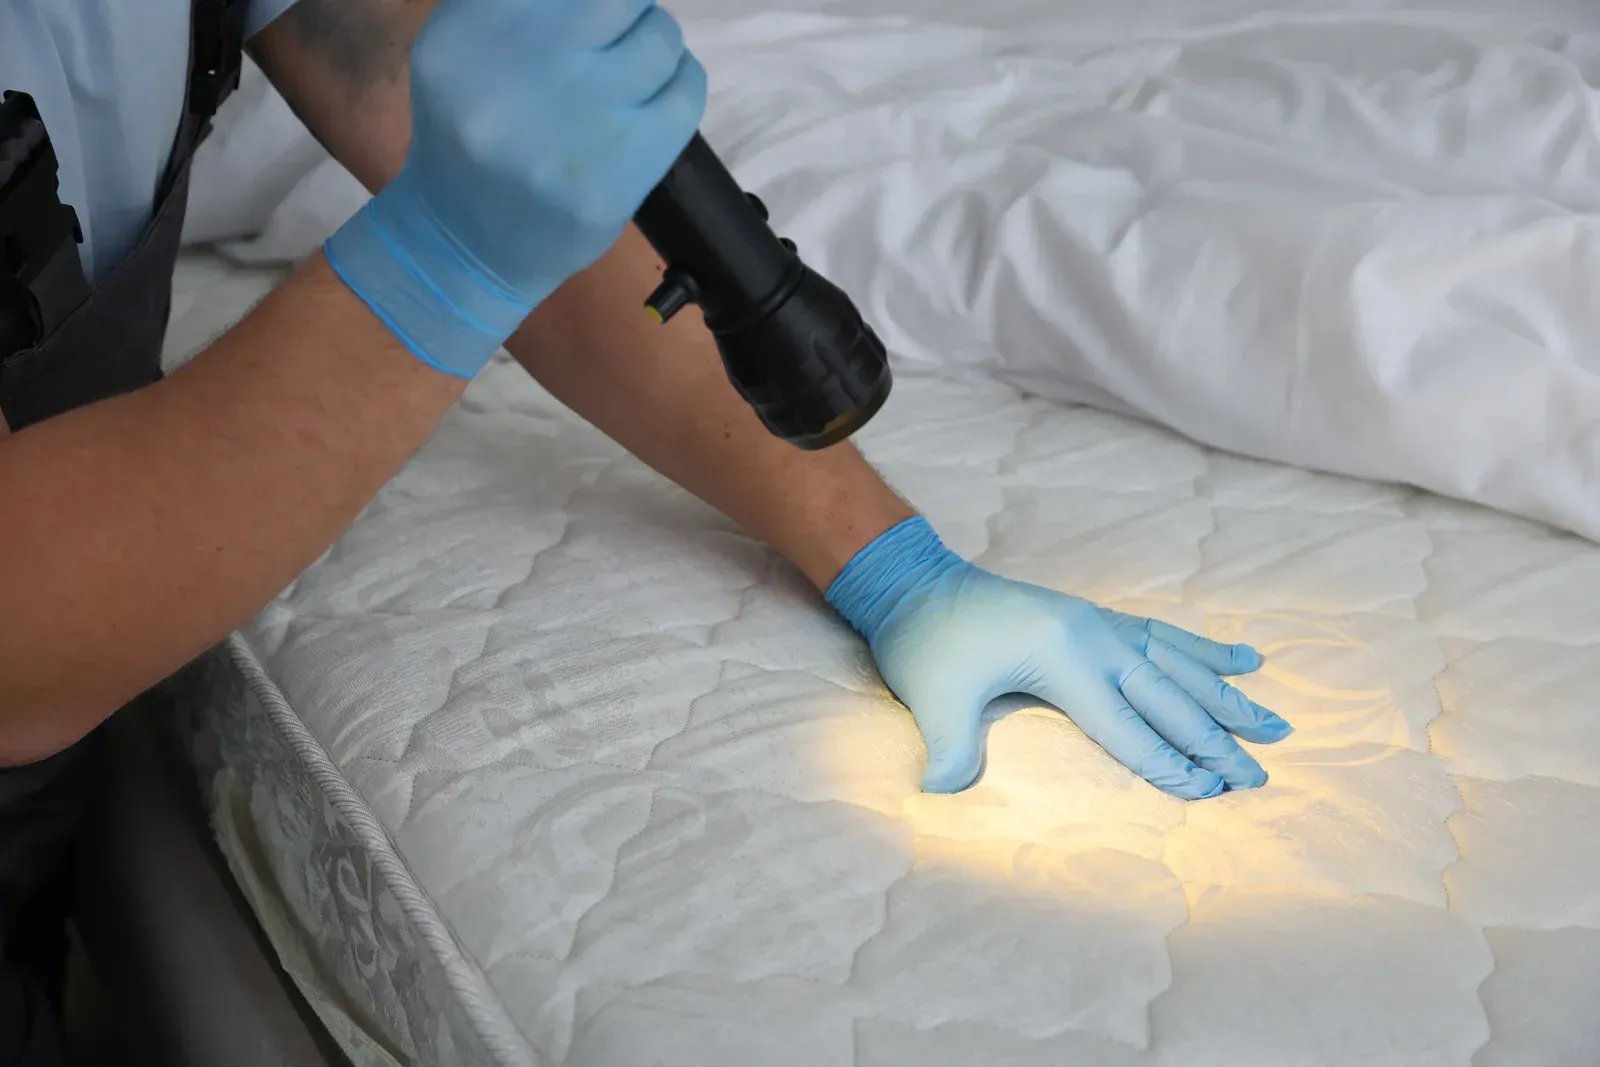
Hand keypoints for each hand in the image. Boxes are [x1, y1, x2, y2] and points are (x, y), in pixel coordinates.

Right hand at [324, 0, 705, 376]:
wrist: (468, 242)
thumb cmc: (473, 133)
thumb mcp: (466, 48)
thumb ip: (525, 6)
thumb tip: (609, 0)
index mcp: (471, 32)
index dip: (594, 2)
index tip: (597, 17)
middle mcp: (521, 73)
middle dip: (626, 12)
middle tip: (615, 35)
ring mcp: (576, 128)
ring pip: (659, 39)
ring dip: (656, 44)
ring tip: (635, 70)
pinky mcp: (618, 177)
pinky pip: (685, 94)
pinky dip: (682, 82)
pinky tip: (659, 95)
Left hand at [826, 518, 1292, 797]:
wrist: (916, 581)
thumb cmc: (926, 643)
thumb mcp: (932, 699)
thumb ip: (946, 747)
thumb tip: (937, 792)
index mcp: (1063, 658)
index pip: (1127, 726)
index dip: (1167, 764)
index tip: (1210, 794)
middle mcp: (1094, 636)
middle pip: (1168, 698)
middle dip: (1216, 741)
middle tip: (1261, 777)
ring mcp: (1100, 623)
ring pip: (1179, 664)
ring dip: (1227, 697)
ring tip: (1276, 726)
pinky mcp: (1096, 618)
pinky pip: (1164, 635)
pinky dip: (1205, 649)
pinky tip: (1245, 657)